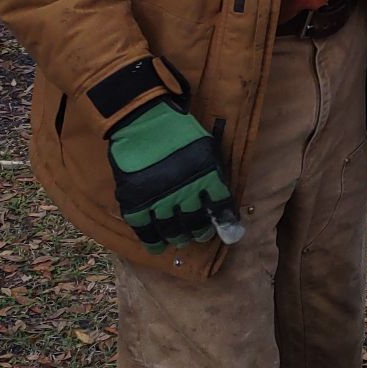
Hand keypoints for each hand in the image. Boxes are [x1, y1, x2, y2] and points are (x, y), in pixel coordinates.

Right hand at [105, 98, 240, 251]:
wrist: (143, 120)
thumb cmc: (179, 131)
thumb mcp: (206, 147)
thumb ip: (213, 171)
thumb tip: (220, 196)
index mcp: (207, 175)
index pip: (221, 206)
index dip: (226, 223)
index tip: (230, 234)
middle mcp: (185, 190)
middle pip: (195, 222)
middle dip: (200, 232)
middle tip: (200, 236)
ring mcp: (159, 198)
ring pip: (171, 228)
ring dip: (178, 237)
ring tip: (181, 240)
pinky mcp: (136, 201)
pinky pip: (144, 227)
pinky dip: (150, 240)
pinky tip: (156, 246)